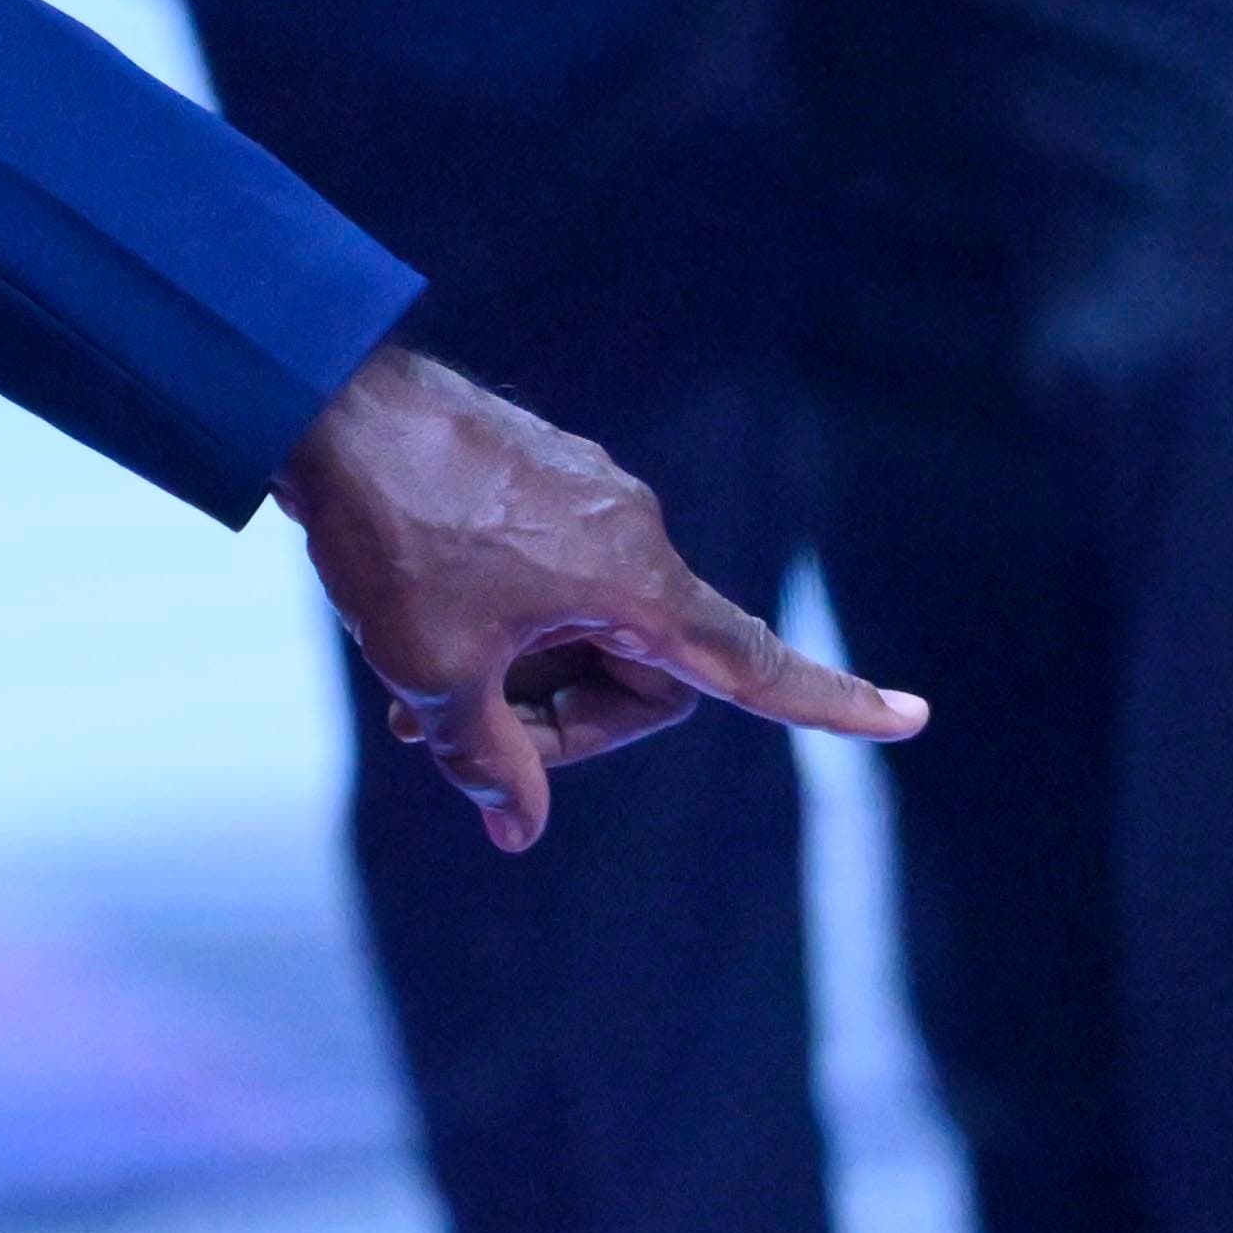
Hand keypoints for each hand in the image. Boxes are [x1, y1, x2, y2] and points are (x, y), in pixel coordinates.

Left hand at [273, 346, 919, 850]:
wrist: (323, 402)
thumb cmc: (391, 534)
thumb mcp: (432, 669)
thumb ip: (487, 759)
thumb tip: (518, 830)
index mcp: (638, 584)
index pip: (755, 666)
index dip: (832, 704)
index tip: (909, 718)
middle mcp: (635, 534)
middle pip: (641, 672)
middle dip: (557, 721)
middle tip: (451, 740)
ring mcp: (589, 499)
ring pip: (581, 628)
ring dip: (513, 676)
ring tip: (412, 703)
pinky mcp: (541, 477)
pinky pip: (549, 577)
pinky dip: (499, 623)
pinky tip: (414, 631)